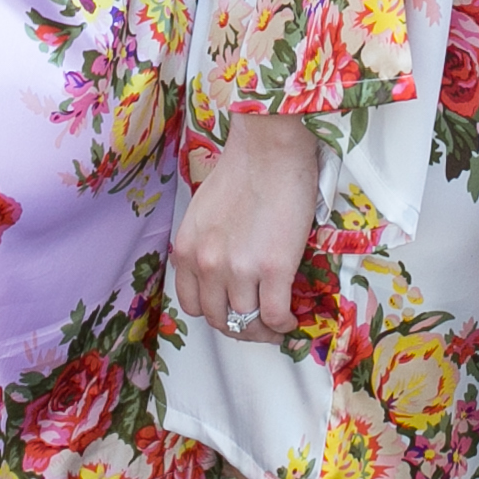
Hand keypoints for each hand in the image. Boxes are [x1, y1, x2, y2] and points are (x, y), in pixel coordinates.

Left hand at [169, 111, 316, 347]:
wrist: (270, 148)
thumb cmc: (244, 169)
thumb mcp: (204, 213)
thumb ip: (206, 245)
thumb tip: (226, 271)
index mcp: (187, 250)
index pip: (191, 305)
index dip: (214, 313)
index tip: (230, 312)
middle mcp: (207, 265)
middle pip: (217, 319)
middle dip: (238, 327)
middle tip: (256, 324)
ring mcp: (239, 269)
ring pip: (245, 322)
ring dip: (262, 330)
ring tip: (276, 323)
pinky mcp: (273, 268)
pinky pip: (274, 315)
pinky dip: (283, 324)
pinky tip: (291, 319)